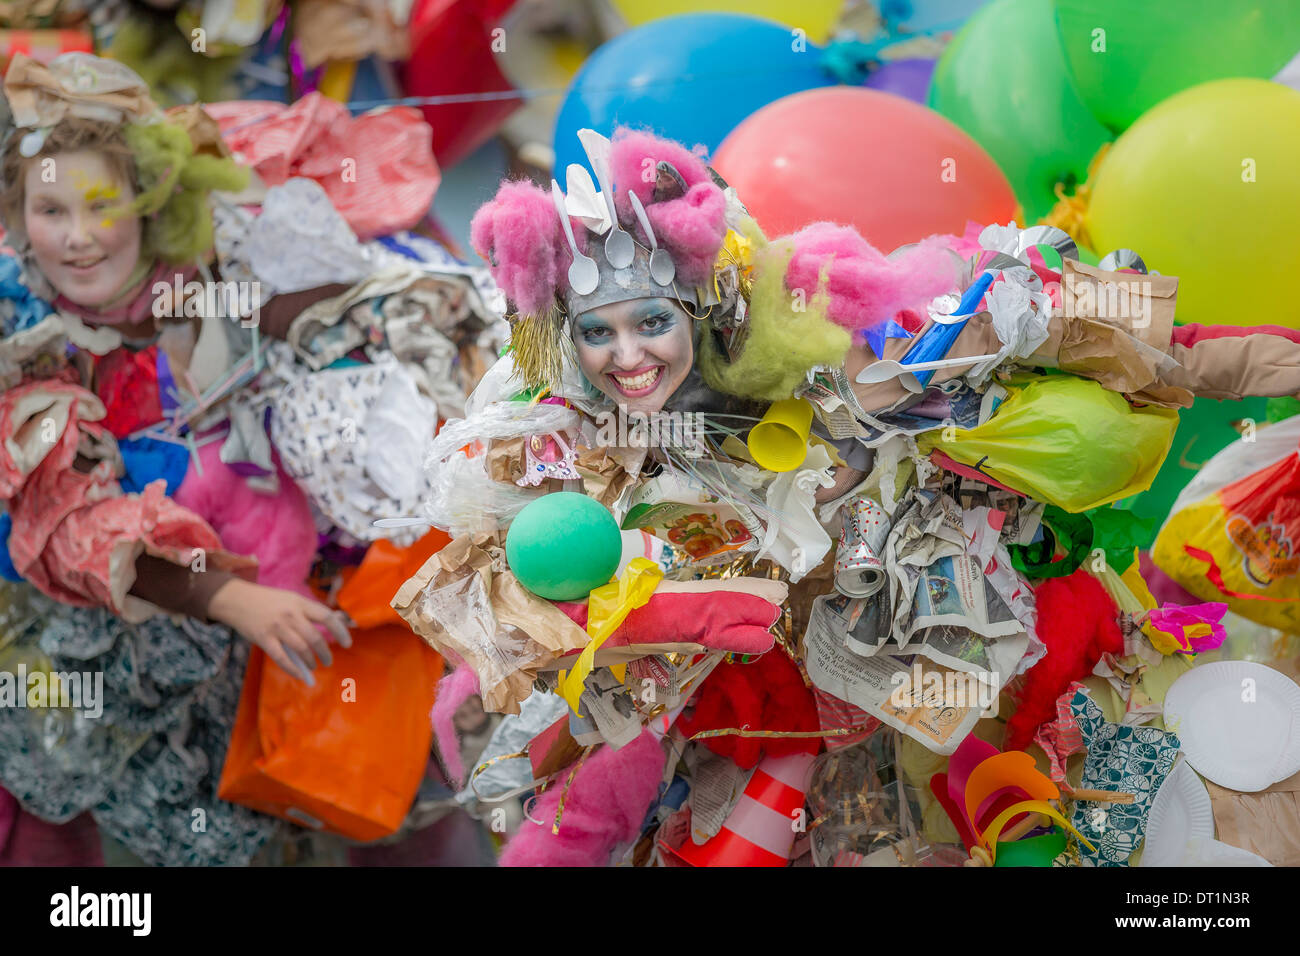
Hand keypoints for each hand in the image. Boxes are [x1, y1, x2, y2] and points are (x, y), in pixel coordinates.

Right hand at [209, 578, 351, 685]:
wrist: (237, 599)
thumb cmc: (269, 601)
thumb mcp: (293, 599)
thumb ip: (312, 611)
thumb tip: (339, 621)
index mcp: (300, 603)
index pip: (327, 617)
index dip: (340, 631)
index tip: (347, 644)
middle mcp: (291, 614)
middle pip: (315, 637)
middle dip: (325, 653)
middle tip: (328, 661)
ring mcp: (277, 627)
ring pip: (301, 649)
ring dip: (311, 661)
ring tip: (314, 665)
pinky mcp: (264, 639)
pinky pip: (282, 658)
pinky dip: (293, 669)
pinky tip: (300, 674)